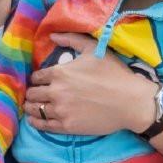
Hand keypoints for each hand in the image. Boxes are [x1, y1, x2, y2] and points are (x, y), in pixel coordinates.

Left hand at [25, 50, 154, 138]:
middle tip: (35, 94)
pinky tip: (34, 120)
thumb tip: (52, 36)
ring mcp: (61, 111)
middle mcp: (56, 92)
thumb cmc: (114, 74)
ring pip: (35, 109)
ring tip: (32, 107)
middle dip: (32, 93)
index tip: (39, 81)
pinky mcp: (67, 126)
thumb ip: (71, 39)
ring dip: (31, 107)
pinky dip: (36, 122)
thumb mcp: (94, 49)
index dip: (36, 79)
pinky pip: (44, 125)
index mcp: (59, 73)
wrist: (130, 102)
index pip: (36, 77)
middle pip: (32, 93)